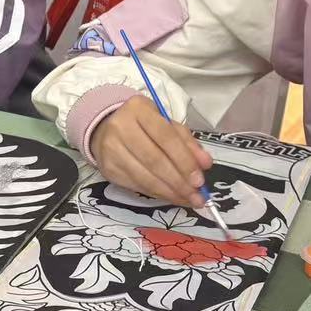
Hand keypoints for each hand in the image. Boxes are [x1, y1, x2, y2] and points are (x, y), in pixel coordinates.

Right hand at [90, 94, 213, 208]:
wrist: (106, 129)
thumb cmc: (143, 125)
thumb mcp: (167, 124)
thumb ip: (187, 142)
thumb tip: (205, 164)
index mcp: (139, 110)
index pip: (166, 137)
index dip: (184, 161)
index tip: (200, 180)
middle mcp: (121, 127)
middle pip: (154, 160)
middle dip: (179, 181)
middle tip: (197, 196)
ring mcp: (111, 150)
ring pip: (144, 177)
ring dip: (169, 192)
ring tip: (188, 200)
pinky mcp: (108, 168)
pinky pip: (136, 185)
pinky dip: (157, 194)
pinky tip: (171, 196)